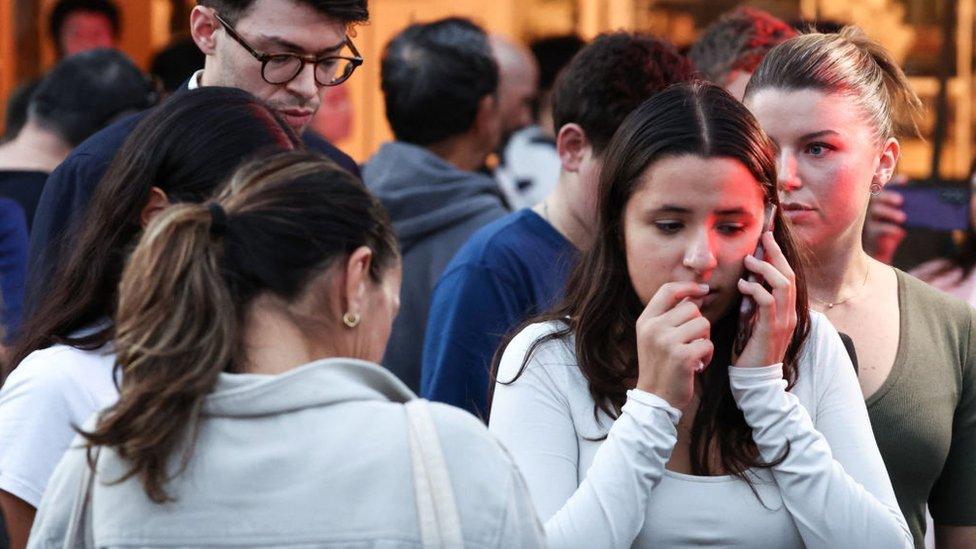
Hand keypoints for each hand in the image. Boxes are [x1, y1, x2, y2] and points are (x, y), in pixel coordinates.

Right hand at [635, 282, 713, 408]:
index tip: (703, 290)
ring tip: (693, 353)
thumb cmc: (660, 366)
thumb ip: (669, 316)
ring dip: (704, 339)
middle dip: (698, 323)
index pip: (668, 290)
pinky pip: (708, 344)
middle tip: (690, 342)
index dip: (688, 286)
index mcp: (646, 321)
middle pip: (692, 308)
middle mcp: (654, 328)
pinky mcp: (682, 356)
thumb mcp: (654, 337)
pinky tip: (697, 365)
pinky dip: (708, 355)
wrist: (655, 398)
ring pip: (703, 324)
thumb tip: (696, 294)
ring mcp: (667, 342)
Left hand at [735, 231, 796, 367]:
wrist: (756, 378)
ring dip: (765, 269)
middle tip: (764, 238)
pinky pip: (768, 302)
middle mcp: (790, 313)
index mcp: (788, 310)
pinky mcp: (771, 329)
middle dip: (777, 254)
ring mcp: (783, 321)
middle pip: (789, 275)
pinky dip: (756, 289)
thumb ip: (756, 303)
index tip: (768, 238)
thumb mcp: (755, 321)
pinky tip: (743, 286)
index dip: (780, 256)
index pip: (788, 276)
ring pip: (782, 284)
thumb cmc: (752, 349)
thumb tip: (748, 283)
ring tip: (749, 262)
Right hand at [863, 176, 907, 264]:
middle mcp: (872, 206)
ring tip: (903, 218)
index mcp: (881, 200)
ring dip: (890, 213)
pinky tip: (900, 231)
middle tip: (901, 200)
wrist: (881, 249)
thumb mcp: (902, 218)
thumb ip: (909, 210)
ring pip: (875, 211)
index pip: (886, 187)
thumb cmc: (893, 229)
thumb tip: (927, 207)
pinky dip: (889, 229)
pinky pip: (877, 229)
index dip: (894, 182)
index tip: (905, 180)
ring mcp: (868, 219)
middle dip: (889, 196)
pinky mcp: (869, 233)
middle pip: (877, 197)